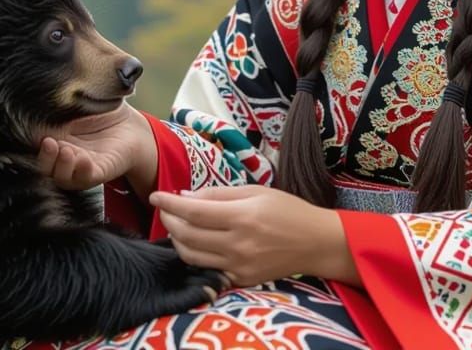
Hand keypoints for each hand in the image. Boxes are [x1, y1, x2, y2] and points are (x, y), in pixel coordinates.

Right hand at [36, 103, 156, 191]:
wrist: (129, 124)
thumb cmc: (101, 111)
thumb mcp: (80, 103)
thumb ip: (63, 104)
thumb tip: (42, 95)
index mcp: (54, 139)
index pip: (35, 145)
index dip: (31, 141)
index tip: (33, 130)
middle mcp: (62, 156)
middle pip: (44, 165)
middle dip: (45, 157)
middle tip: (48, 142)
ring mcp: (79, 166)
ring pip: (61, 176)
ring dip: (61, 166)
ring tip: (66, 151)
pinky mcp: (99, 171)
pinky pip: (86, 177)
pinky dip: (82, 172)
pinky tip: (83, 160)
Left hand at [148, 185, 357, 286]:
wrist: (316, 243)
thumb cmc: (288, 210)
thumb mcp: (255, 191)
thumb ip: (218, 194)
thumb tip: (186, 197)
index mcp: (242, 217)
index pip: (193, 211)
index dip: (170, 203)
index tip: (156, 195)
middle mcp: (238, 245)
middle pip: (187, 235)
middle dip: (169, 220)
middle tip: (166, 208)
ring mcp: (239, 266)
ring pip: (191, 256)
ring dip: (177, 240)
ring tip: (177, 225)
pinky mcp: (240, 280)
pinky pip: (207, 269)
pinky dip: (194, 256)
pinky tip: (194, 243)